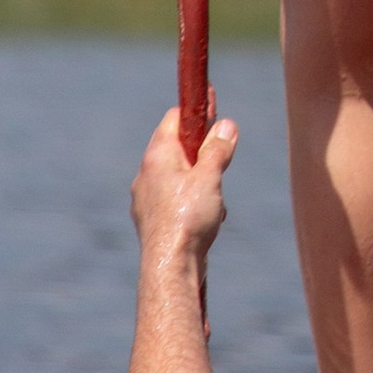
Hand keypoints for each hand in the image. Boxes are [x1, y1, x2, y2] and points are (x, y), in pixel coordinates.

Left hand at [132, 105, 236, 265]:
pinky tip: (207, 220)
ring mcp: (147, 198)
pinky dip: (193, 203)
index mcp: (157, 156)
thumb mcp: (210, 177)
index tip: (213, 106)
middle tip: (221, 161)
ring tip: (214, 202)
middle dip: (202, 153)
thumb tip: (226, 125)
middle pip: (178, 148)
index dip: (197, 111)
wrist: (171, 266)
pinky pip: (175, 200)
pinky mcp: (153, 220)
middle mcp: (146, 173)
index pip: (175, 118)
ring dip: (200, 182)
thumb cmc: (188, 218)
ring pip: (179, 177)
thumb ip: (217, 149)